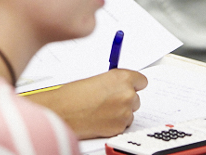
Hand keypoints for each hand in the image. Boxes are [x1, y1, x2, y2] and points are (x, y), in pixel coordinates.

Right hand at [24, 69, 147, 138]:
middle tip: (108, 100)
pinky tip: (101, 118)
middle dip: (124, 99)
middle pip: (136, 97)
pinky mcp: (120, 127)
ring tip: (102, 110)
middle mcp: (126, 94)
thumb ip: (113, 81)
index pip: (141, 80)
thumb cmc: (73, 95)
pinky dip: (114, 123)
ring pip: (130, 112)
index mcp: (121, 78)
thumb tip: (120, 85)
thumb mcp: (96, 79)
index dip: (133, 84)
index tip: (129, 86)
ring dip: (120, 112)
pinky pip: (123, 124)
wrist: (63, 112)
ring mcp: (125, 112)